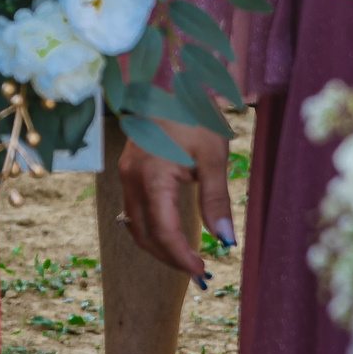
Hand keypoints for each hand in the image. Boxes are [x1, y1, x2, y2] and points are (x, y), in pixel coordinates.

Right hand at [118, 116, 234, 280]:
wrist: (170, 82)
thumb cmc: (195, 115)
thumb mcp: (213, 157)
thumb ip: (216, 200)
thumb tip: (226, 241)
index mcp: (152, 176)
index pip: (163, 231)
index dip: (181, 257)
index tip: (202, 270)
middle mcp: (132, 179)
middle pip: (145, 235)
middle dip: (170, 258)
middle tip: (197, 271)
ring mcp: (126, 176)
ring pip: (135, 226)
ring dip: (159, 247)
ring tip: (186, 258)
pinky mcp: (128, 172)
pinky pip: (134, 212)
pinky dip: (151, 229)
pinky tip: (171, 234)